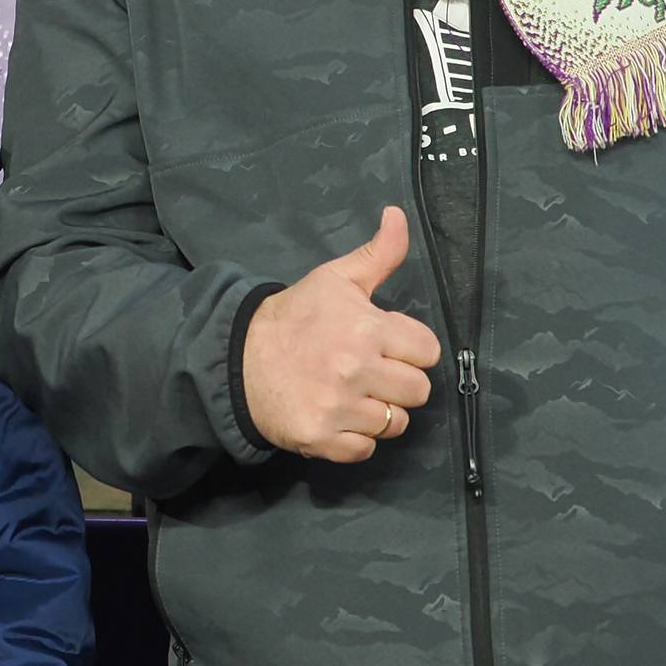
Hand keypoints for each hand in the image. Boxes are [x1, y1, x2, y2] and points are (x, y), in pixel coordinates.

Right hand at [241, 206, 439, 462]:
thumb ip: (378, 254)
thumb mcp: (336, 279)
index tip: (387, 347)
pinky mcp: (320, 438)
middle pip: (418, 391)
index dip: (411, 349)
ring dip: (378, 413)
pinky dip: (355, 440)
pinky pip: (365, 450)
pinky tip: (338, 418)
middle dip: (399, 383)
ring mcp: (338, 406)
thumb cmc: (295, 317)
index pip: (427, 350)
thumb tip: (398, 215)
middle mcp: (356, 368)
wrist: (238, 358)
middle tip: (371, 374)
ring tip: (353, 396)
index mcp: (367, 327)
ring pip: (396, 423)